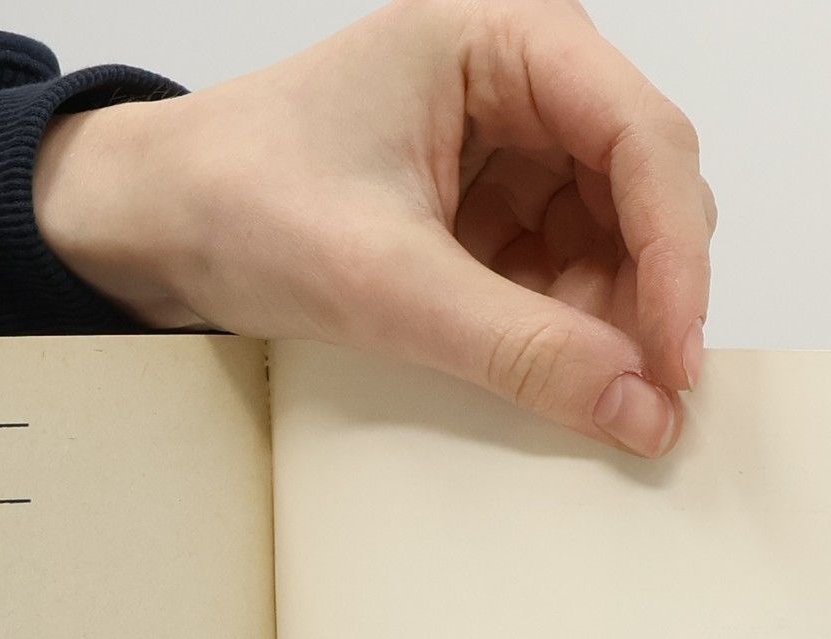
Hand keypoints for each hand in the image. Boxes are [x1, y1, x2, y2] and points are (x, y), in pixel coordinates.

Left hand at [36, 0, 712, 455]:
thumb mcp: (383, 282)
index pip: (642, 139)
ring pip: (613, 243)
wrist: (153, 224)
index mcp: (502, 40)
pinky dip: (564, 334)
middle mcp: (522, 82)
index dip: (677, 258)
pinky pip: (564, 275)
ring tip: (585, 399)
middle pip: (643, 192)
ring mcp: (510, 149)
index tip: (677, 360)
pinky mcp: (488, 212)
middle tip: (642, 404)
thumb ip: (517, 344)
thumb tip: (637, 406)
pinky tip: (548, 380)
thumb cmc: (236, 197)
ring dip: (608, 325)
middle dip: (647, 300)